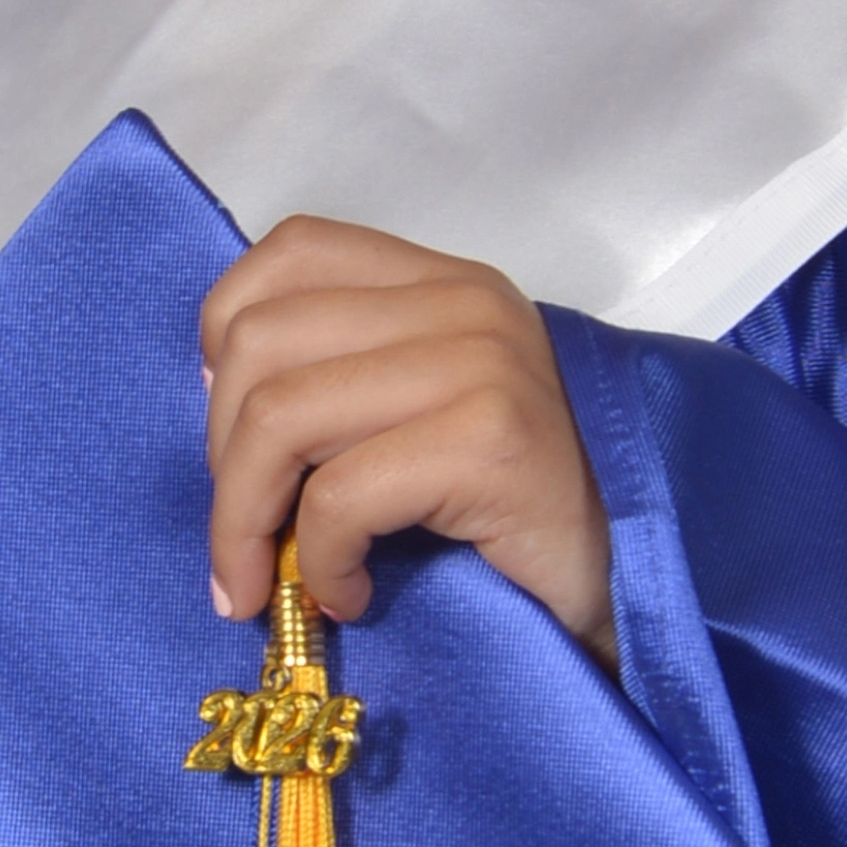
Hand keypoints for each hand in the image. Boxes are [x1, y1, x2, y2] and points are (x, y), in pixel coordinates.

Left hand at [200, 216, 616, 669]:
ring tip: (269, 582)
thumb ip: (342, 375)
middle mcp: (463, 301)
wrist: (633, 587)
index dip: (226, 336)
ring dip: (246, 520)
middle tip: (246, 540)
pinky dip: (319, 562)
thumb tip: (213, 386)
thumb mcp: (422, 413)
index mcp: (442, 280)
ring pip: (281, 417)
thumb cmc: (513, 516)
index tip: (233, 436)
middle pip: (261, 341)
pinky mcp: (492, 442)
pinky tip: (349, 597)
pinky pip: (340, 495)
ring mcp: (482, 365)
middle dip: (223, 459)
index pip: (291, 250)